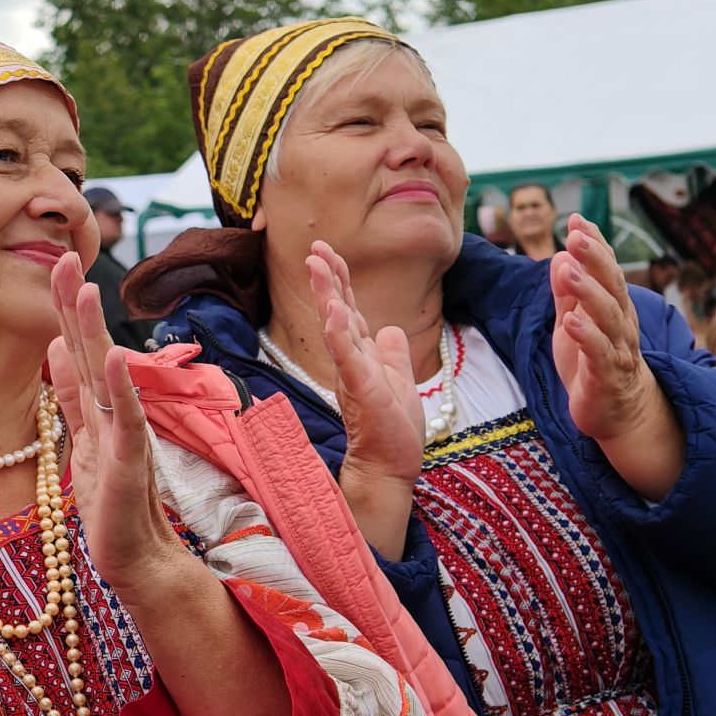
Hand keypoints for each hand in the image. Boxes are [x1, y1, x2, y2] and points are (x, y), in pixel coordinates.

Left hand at [46, 252, 176, 590]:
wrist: (137, 557)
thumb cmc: (111, 504)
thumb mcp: (82, 440)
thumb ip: (72, 396)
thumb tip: (55, 347)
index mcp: (97, 406)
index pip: (77, 348)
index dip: (66, 308)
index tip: (58, 263)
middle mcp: (114, 412)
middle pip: (91, 349)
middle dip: (78, 304)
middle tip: (68, 256)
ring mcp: (125, 435)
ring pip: (108, 375)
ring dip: (97, 333)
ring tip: (88, 291)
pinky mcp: (130, 463)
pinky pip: (126, 419)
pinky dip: (122, 387)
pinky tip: (116, 356)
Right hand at [305, 240, 423, 485]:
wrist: (390, 466)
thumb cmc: (392, 431)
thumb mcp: (399, 382)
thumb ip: (392, 354)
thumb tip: (389, 328)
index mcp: (361, 355)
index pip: (348, 310)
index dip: (339, 281)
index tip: (328, 253)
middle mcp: (351, 360)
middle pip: (337, 310)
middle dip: (327, 277)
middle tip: (316, 248)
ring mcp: (353, 373)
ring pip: (336, 326)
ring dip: (327, 295)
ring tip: (318, 266)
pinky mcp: (360, 389)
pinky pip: (347, 357)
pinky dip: (339, 334)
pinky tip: (333, 313)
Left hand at [550, 214, 668, 441]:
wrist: (617, 412)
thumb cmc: (592, 363)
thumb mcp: (573, 322)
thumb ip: (566, 293)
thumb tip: (561, 256)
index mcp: (613, 307)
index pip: (606, 270)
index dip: (594, 244)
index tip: (577, 220)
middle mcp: (621, 323)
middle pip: (612, 286)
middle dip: (595, 258)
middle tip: (576, 235)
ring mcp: (618, 349)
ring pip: (608, 316)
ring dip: (589, 292)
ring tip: (570, 271)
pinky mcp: (608, 376)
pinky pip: (600, 353)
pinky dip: (587, 335)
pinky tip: (571, 320)